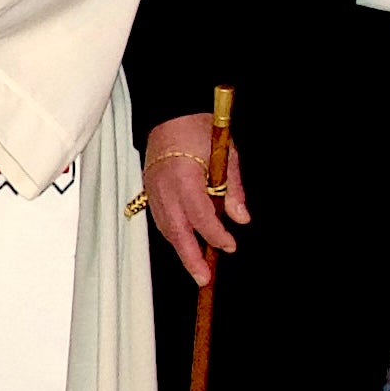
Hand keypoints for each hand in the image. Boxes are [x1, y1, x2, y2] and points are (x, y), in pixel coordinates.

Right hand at [142, 112, 251, 287]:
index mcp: (185, 177)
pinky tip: (183, 244)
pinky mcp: (148, 189)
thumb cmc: (200, 129)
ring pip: (165, 228)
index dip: (217, 235)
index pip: (202, 216)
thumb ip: (232, 188)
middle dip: (191, 258)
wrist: (171, 112)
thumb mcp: (227, 154)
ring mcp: (152, 189)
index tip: (231, 245)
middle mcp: (164, 188)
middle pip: (177, 232)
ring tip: (196, 268)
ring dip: (181, 249)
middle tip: (204, 279)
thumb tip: (241, 219)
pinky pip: (159, 219)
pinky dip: (172, 234)